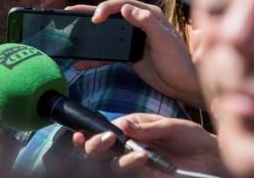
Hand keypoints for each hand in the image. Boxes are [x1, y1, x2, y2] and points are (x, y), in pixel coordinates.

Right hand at [67, 0, 203, 107]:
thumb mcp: (163, 42)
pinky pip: (107, 52)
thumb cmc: (179, 63)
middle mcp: (138, 22)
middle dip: (89, 13)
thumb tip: (125, 9)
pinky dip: (94, 58)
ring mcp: (132, 38)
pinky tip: (82, 63)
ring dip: (89, 34)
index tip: (95, 19)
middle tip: (70, 12)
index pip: (121, 4)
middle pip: (109, 15)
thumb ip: (146, 23)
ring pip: (106, 33)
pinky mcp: (128, 53)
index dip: (105, 8)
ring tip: (70, 32)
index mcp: (148, 14)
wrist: (183, 86)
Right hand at [72, 113, 224, 176]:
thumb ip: (147, 126)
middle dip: (96, 145)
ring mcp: (135, 164)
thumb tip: (123, 124)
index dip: (93, 132)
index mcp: (131, 129)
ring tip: (137, 152)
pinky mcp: (144, 176)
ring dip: (119, 158)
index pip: (105, 129)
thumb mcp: (171, 125)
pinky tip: (141, 158)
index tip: (84, 133)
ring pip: (113, 165)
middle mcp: (129, 147)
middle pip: (101, 150)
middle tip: (106, 139)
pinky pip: (129, 173)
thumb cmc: (192, 138)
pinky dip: (131, 165)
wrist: (212, 159)